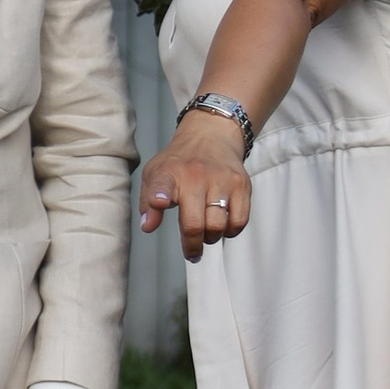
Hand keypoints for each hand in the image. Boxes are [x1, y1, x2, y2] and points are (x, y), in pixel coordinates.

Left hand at [139, 112, 250, 257]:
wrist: (211, 136)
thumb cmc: (179, 163)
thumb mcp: (155, 175)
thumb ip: (147, 202)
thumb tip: (148, 227)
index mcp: (169, 173)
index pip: (162, 184)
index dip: (158, 196)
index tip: (159, 202)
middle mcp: (196, 175)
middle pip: (194, 223)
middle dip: (192, 245)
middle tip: (191, 252)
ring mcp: (221, 180)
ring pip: (218, 225)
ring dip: (211, 237)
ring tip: (206, 234)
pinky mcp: (241, 185)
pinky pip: (239, 221)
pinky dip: (230, 231)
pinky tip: (222, 226)